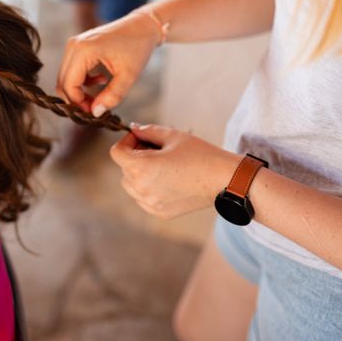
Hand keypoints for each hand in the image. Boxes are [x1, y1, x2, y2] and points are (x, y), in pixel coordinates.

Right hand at [57, 11, 160, 115]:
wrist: (142, 26)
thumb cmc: (137, 47)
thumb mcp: (128, 75)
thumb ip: (112, 96)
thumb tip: (95, 113)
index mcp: (84, 50)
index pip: (69, 85)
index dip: (78, 103)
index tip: (94, 113)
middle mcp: (74, 46)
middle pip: (63, 82)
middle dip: (76, 100)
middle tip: (95, 109)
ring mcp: (74, 44)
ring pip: (66, 77)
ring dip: (79, 92)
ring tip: (100, 97)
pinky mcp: (78, 46)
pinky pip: (71, 70)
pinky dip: (82, 82)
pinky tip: (101, 81)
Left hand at [110, 124, 242, 218]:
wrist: (224, 179)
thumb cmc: (200, 154)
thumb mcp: (173, 136)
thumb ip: (148, 131)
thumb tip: (133, 128)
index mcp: (142, 167)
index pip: (116, 153)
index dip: (127, 141)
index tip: (141, 138)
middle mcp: (142, 188)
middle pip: (123, 168)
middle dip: (134, 156)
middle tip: (155, 148)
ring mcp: (150, 203)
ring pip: (130, 185)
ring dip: (138, 173)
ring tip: (161, 164)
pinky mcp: (159, 212)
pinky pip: (142, 198)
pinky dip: (147, 188)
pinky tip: (166, 179)